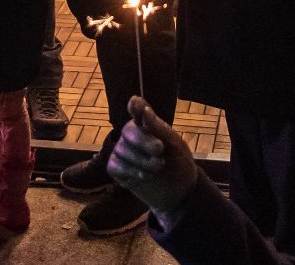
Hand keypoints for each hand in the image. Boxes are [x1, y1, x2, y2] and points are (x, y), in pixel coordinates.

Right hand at [107, 96, 199, 215]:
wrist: (179, 192)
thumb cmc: (178, 163)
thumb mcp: (174, 145)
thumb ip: (158, 128)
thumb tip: (144, 110)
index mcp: (147, 125)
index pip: (137, 110)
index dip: (135, 107)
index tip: (135, 102)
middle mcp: (132, 135)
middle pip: (128, 131)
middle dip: (145, 143)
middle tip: (160, 152)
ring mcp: (122, 151)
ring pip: (122, 151)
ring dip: (142, 162)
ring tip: (157, 169)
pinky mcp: (116, 168)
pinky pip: (115, 166)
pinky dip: (130, 172)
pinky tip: (143, 176)